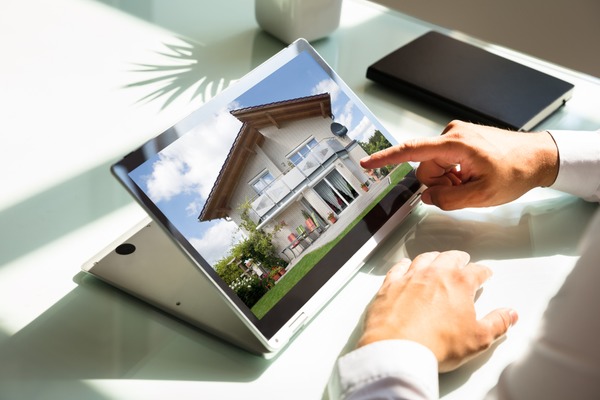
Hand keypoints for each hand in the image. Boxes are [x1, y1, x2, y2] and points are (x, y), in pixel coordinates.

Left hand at [357, 250, 517, 371]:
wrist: (398, 348)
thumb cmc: (437, 344)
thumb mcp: (478, 339)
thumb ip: (497, 323)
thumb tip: (510, 314)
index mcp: (459, 283)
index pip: (476, 271)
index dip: (483, 272)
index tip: (485, 273)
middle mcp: (434, 274)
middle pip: (449, 258)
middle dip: (459, 258)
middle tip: (463, 259)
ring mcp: (410, 277)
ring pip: (424, 259)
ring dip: (433, 257)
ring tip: (437, 258)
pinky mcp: (390, 285)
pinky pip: (398, 268)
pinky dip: (404, 264)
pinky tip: (405, 265)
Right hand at [360, 120, 558, 209]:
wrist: (538, 157)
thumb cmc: (516, 171)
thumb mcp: (482, 195)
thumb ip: (449, 200)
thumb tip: (428, 197)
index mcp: (455, 144)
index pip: (412, 151)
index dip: (386, 158)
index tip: (366, 163)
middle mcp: (451, 134)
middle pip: (425, 168)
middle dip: (439, 184)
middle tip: (463, 188)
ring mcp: (455, 135)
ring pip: (434, 167)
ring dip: (447, 180)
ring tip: (470, 182)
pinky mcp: (459, 139)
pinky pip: (443, 161)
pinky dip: (453, 173)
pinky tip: (470, 175)